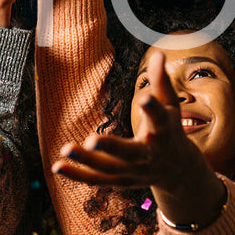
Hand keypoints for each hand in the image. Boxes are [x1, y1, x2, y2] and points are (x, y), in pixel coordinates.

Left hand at [53, 49, 209, 193]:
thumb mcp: (171, 105)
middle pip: (129, 153)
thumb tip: (159, 52)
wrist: (178, 170)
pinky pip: (96, 180)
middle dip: (111, 147)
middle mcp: (149, 155)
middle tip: (91, 140)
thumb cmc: (170, 130)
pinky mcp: (121, 181)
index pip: (158, 118)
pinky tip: (57, 166)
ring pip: (108, 169)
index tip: (144, 97)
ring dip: (86, 161)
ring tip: (65, 149)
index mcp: (164, 132)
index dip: (152, 108)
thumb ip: (161, 81)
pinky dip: (77, 175)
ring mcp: (134, 171)